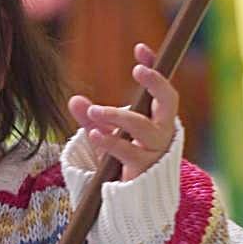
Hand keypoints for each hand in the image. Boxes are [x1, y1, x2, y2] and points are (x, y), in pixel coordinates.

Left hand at [68, 44, 178, 182]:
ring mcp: (155, 148)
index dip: (155, 66)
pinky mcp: (143, 167)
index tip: (140, 48)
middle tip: (137, 71)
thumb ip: (92, 117)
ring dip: (116, 116)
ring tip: (94, 112)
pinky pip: (127, 152)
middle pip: (168, 100)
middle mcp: (162, 129)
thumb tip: (74, 99)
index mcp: (157, 115)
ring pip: (141, 127)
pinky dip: (110, 142)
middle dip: (156, 83)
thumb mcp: (106, 132)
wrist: (135, 195)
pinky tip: (94, 135)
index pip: (161, 86)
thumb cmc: (124, 156)